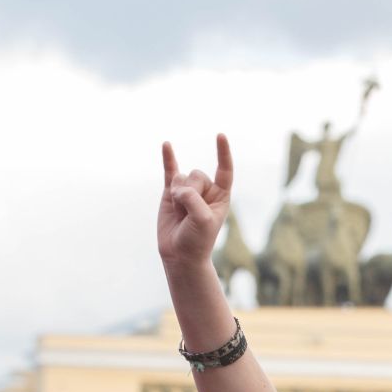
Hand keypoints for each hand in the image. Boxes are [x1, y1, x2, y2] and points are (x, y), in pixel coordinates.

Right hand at [158, 135, 233, 271]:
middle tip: (189, 214)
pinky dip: (168, 157)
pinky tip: (166, 144)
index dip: (223, 153)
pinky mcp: (170, 192)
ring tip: (180, 213)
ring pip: (181, 178)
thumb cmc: (197, 240)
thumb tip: (176, 187)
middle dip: (190, 193)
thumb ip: (192, 198)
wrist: (180, 255)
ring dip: (178, 196)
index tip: (220, 136)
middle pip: (196, 175)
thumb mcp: (202, 219)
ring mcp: (188, 190)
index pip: (224, 169)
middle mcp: (206, 190)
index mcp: (221, 195)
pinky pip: (169, 170)